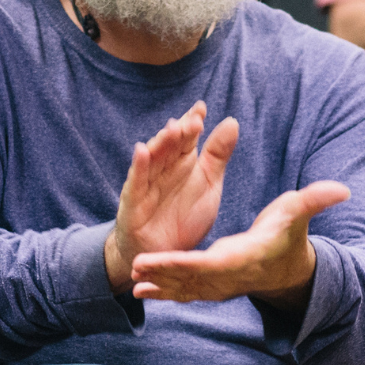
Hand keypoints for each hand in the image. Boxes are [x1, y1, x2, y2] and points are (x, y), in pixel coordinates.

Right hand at [106, 102, 239, 291]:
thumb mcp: (209, 185)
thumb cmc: (183, 217)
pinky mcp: (133, 203)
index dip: (192, 123)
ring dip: (161, 143)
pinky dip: (138, 167)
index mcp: (182, 163)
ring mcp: (146, 184)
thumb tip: (232, 121)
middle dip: (180, 131)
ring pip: (153, 159)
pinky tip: (141, 151)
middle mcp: (163, 169)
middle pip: (170, 146)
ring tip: (172, 128)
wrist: (162, 255)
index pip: (186, 138)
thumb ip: (218, 156)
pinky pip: (135, 183)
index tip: (201, 108)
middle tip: (193, 120)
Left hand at [130, 181, 351, 309]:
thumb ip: (314, 201)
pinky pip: (186, 292)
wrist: (290, 270)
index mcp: (244, 257)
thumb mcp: (298, 214)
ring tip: (134, 284)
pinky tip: (140, 291)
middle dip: (164, 274)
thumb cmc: (289, 236)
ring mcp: (220, 286)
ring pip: (185, 288)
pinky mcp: (212, 287)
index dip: (185, 262)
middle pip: (192, 278)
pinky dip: (165, 292)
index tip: (162, 259)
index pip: (212, 263)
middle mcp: (229, 276)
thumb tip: (343, 189)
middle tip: (136, 268)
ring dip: (160, 286)